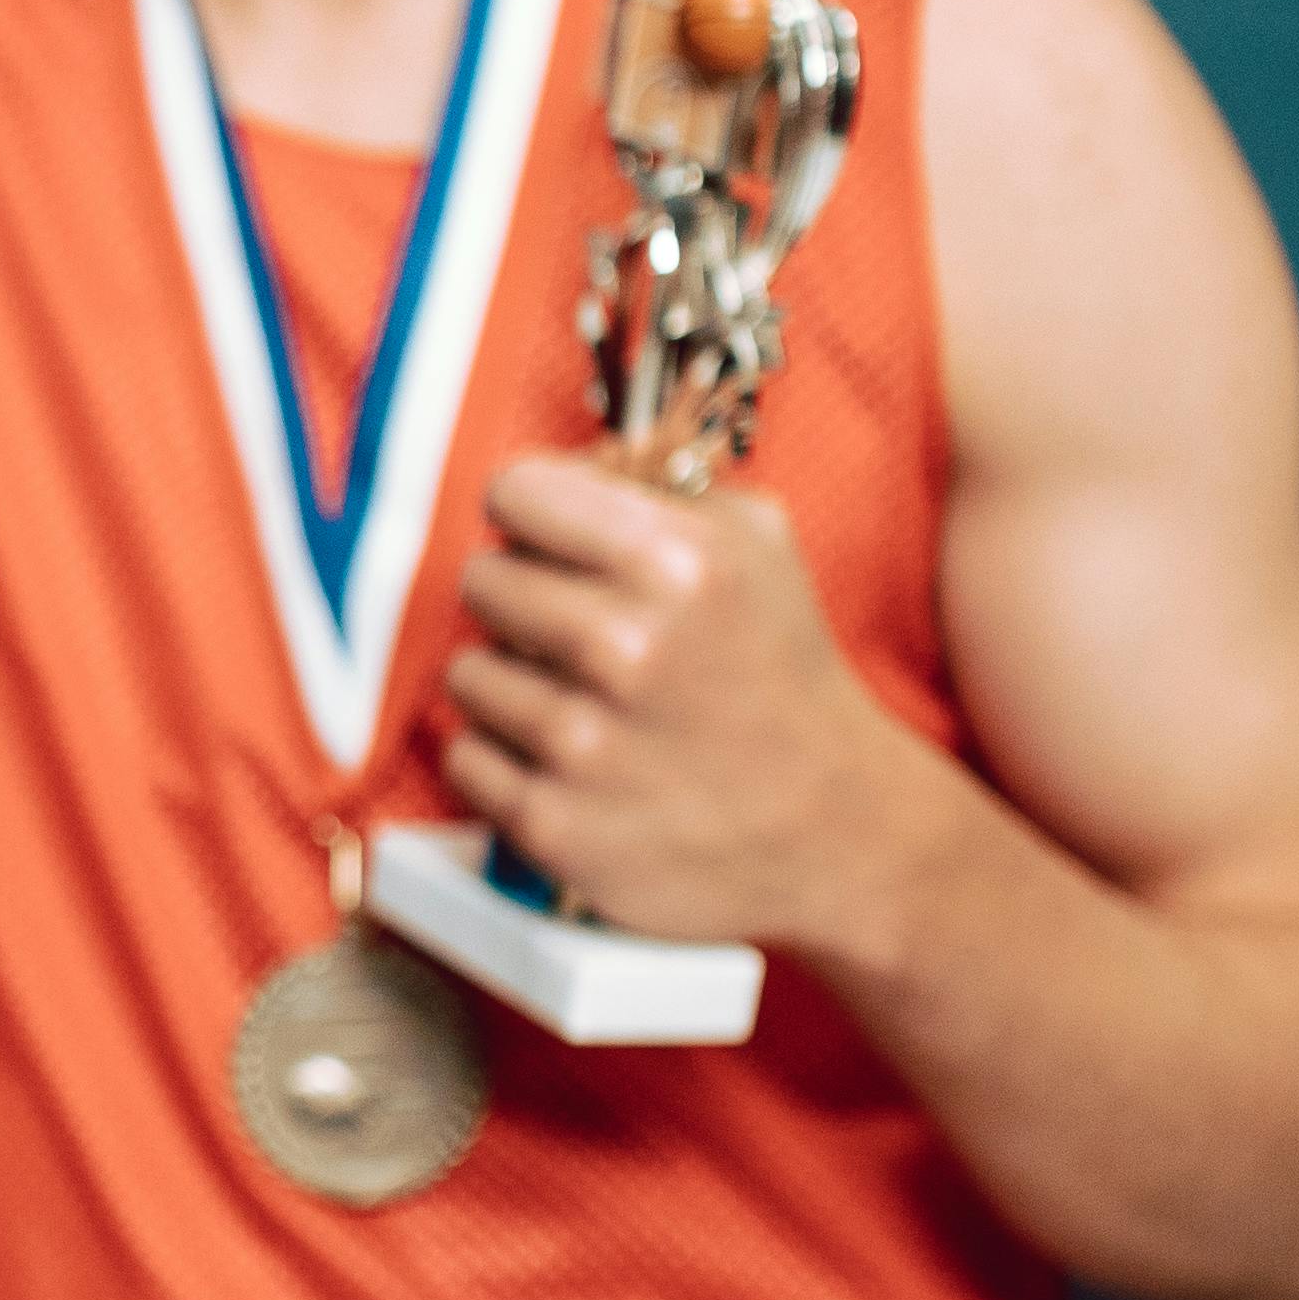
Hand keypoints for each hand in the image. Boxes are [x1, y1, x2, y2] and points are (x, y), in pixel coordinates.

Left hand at [434, 449, 949, 954]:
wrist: (833, 830)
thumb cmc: (782, 675)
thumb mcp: (758, 547)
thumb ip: (656, 486)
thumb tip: (562, 470)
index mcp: (678, 563)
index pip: (515, 491)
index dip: (532, 514)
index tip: (551, 540)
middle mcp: (626, 648)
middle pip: (481, 579)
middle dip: (521, 599)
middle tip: (575, 632)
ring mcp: (583, 744)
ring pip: (468, 672)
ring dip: (512, 685)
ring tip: (587, 705)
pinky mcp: (551, 824)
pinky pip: (465, 756)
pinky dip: (505, 759)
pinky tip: (572, 765)